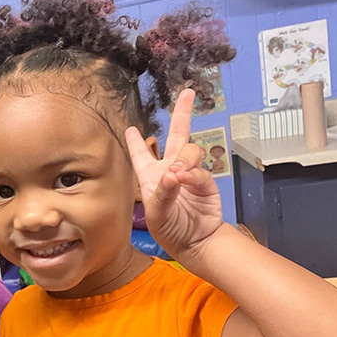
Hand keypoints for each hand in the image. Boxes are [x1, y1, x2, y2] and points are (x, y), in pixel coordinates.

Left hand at [125, 89, 223, 261]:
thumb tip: (173, 173)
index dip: (136, 141)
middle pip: (176, 136)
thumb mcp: (157, 214)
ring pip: (190, 150)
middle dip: (182, 114)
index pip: (141, 155)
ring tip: (177, 173)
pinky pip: (200, 170)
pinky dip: (193, 174)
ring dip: (184, 158)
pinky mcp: (205, 182)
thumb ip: (163, 193)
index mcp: (150, 177)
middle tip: (188, 93)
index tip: (130, 128)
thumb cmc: (170, 230)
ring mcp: (189, 174)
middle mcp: (170, 170)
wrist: (194, 242)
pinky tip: (184, 179)